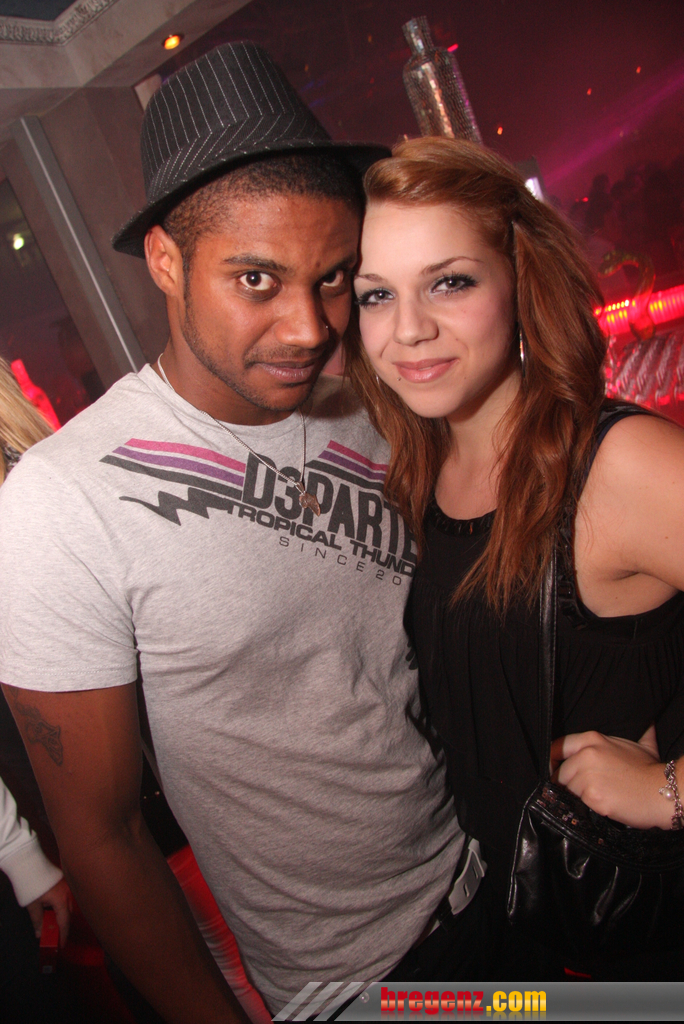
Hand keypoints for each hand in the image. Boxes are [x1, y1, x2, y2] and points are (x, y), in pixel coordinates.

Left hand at [26, 878, 72, 947]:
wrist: (29, 863)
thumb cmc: (31, 885)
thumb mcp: (32, 905)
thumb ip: (37, 920)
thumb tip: (39, 933)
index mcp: (61, 900)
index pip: (65, 921)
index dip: (63, 934)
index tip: (62, 945)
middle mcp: (68, 893)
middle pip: (69, 912)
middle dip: (63, 924)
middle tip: (56, 935)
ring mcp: (67, 885)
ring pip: (68, 904)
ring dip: (62, 914)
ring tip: (53, 922)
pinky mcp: (63, 880)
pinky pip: (66, 897)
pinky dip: (61, 905)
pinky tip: (53, 908)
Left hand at [549, 725, 672, 828]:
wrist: (663, 792)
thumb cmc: (651, 770)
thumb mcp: (642, 744)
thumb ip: (639, 732)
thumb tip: (648, 721)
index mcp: (592, 739)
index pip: (557, 746)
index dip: (554, 760)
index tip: (556, 769)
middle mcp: (586, 755)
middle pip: (560, 772)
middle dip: (569, 783)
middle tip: (585, 789)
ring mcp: (587, 776)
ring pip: (568, 789)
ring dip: (578, 796)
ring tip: (599, 795)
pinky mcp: (592, 796)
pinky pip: (579, 802)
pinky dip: (588, 806)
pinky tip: (603, 803)